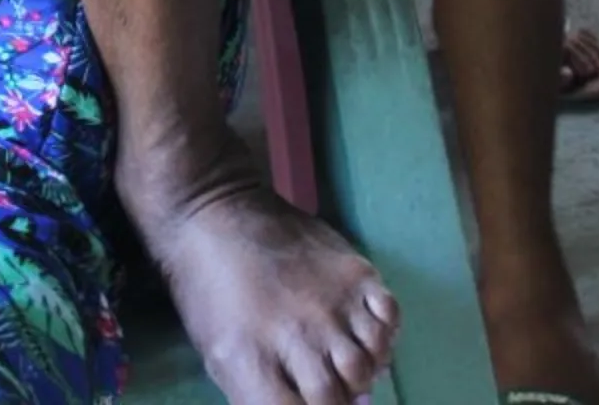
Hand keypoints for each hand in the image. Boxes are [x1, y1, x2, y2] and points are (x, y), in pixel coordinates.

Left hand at [126, 158, 399, 404]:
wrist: (213, 213)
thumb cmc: (209, 293)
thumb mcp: (220, 357)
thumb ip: (264, 395)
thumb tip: (334, 404)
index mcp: (254, 363)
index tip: (309, 400)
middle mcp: (298, 337)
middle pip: (338, 397)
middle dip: (338, 400)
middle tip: (330, 383)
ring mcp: (331, 304)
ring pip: (369, 364)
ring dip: (362, 371)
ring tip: (344, 359)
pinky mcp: (355, 272)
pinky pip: (390, 318)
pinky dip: (383, 334)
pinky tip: (363, 331)